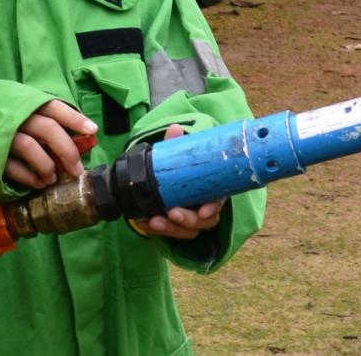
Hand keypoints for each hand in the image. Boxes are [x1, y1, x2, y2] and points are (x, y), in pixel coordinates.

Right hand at [5, 100, 96, 189]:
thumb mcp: (19, 111)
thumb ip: (42, 120)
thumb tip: (77, 136)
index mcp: (24, 103)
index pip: (54, 107)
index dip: (74, 118)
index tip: (92, 131)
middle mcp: (14, 117)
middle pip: (47, 129)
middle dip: (67, 150)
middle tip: (77, 169)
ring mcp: (1, 135)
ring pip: (30, 147)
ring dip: (47, 165)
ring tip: (52, 178)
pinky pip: (12, 167)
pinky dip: (29, 177)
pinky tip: (38, 184)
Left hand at [140, 124, 225, 239]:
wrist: (169, 178)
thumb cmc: (182, 167)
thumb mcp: (180, 155)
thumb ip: (177, 144)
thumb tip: (174, 129)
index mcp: (211, 192)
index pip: (217, 204)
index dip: (212, 209)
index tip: (203, 210)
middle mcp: (203, 209)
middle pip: (202, 222)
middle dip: (188, 220)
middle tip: (172, 212)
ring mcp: (189, 220)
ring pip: (186, 232)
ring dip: (170, 228)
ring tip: (154, 221)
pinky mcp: (175, 226)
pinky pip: (168, 233)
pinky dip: (156, 230)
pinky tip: (143, 223)